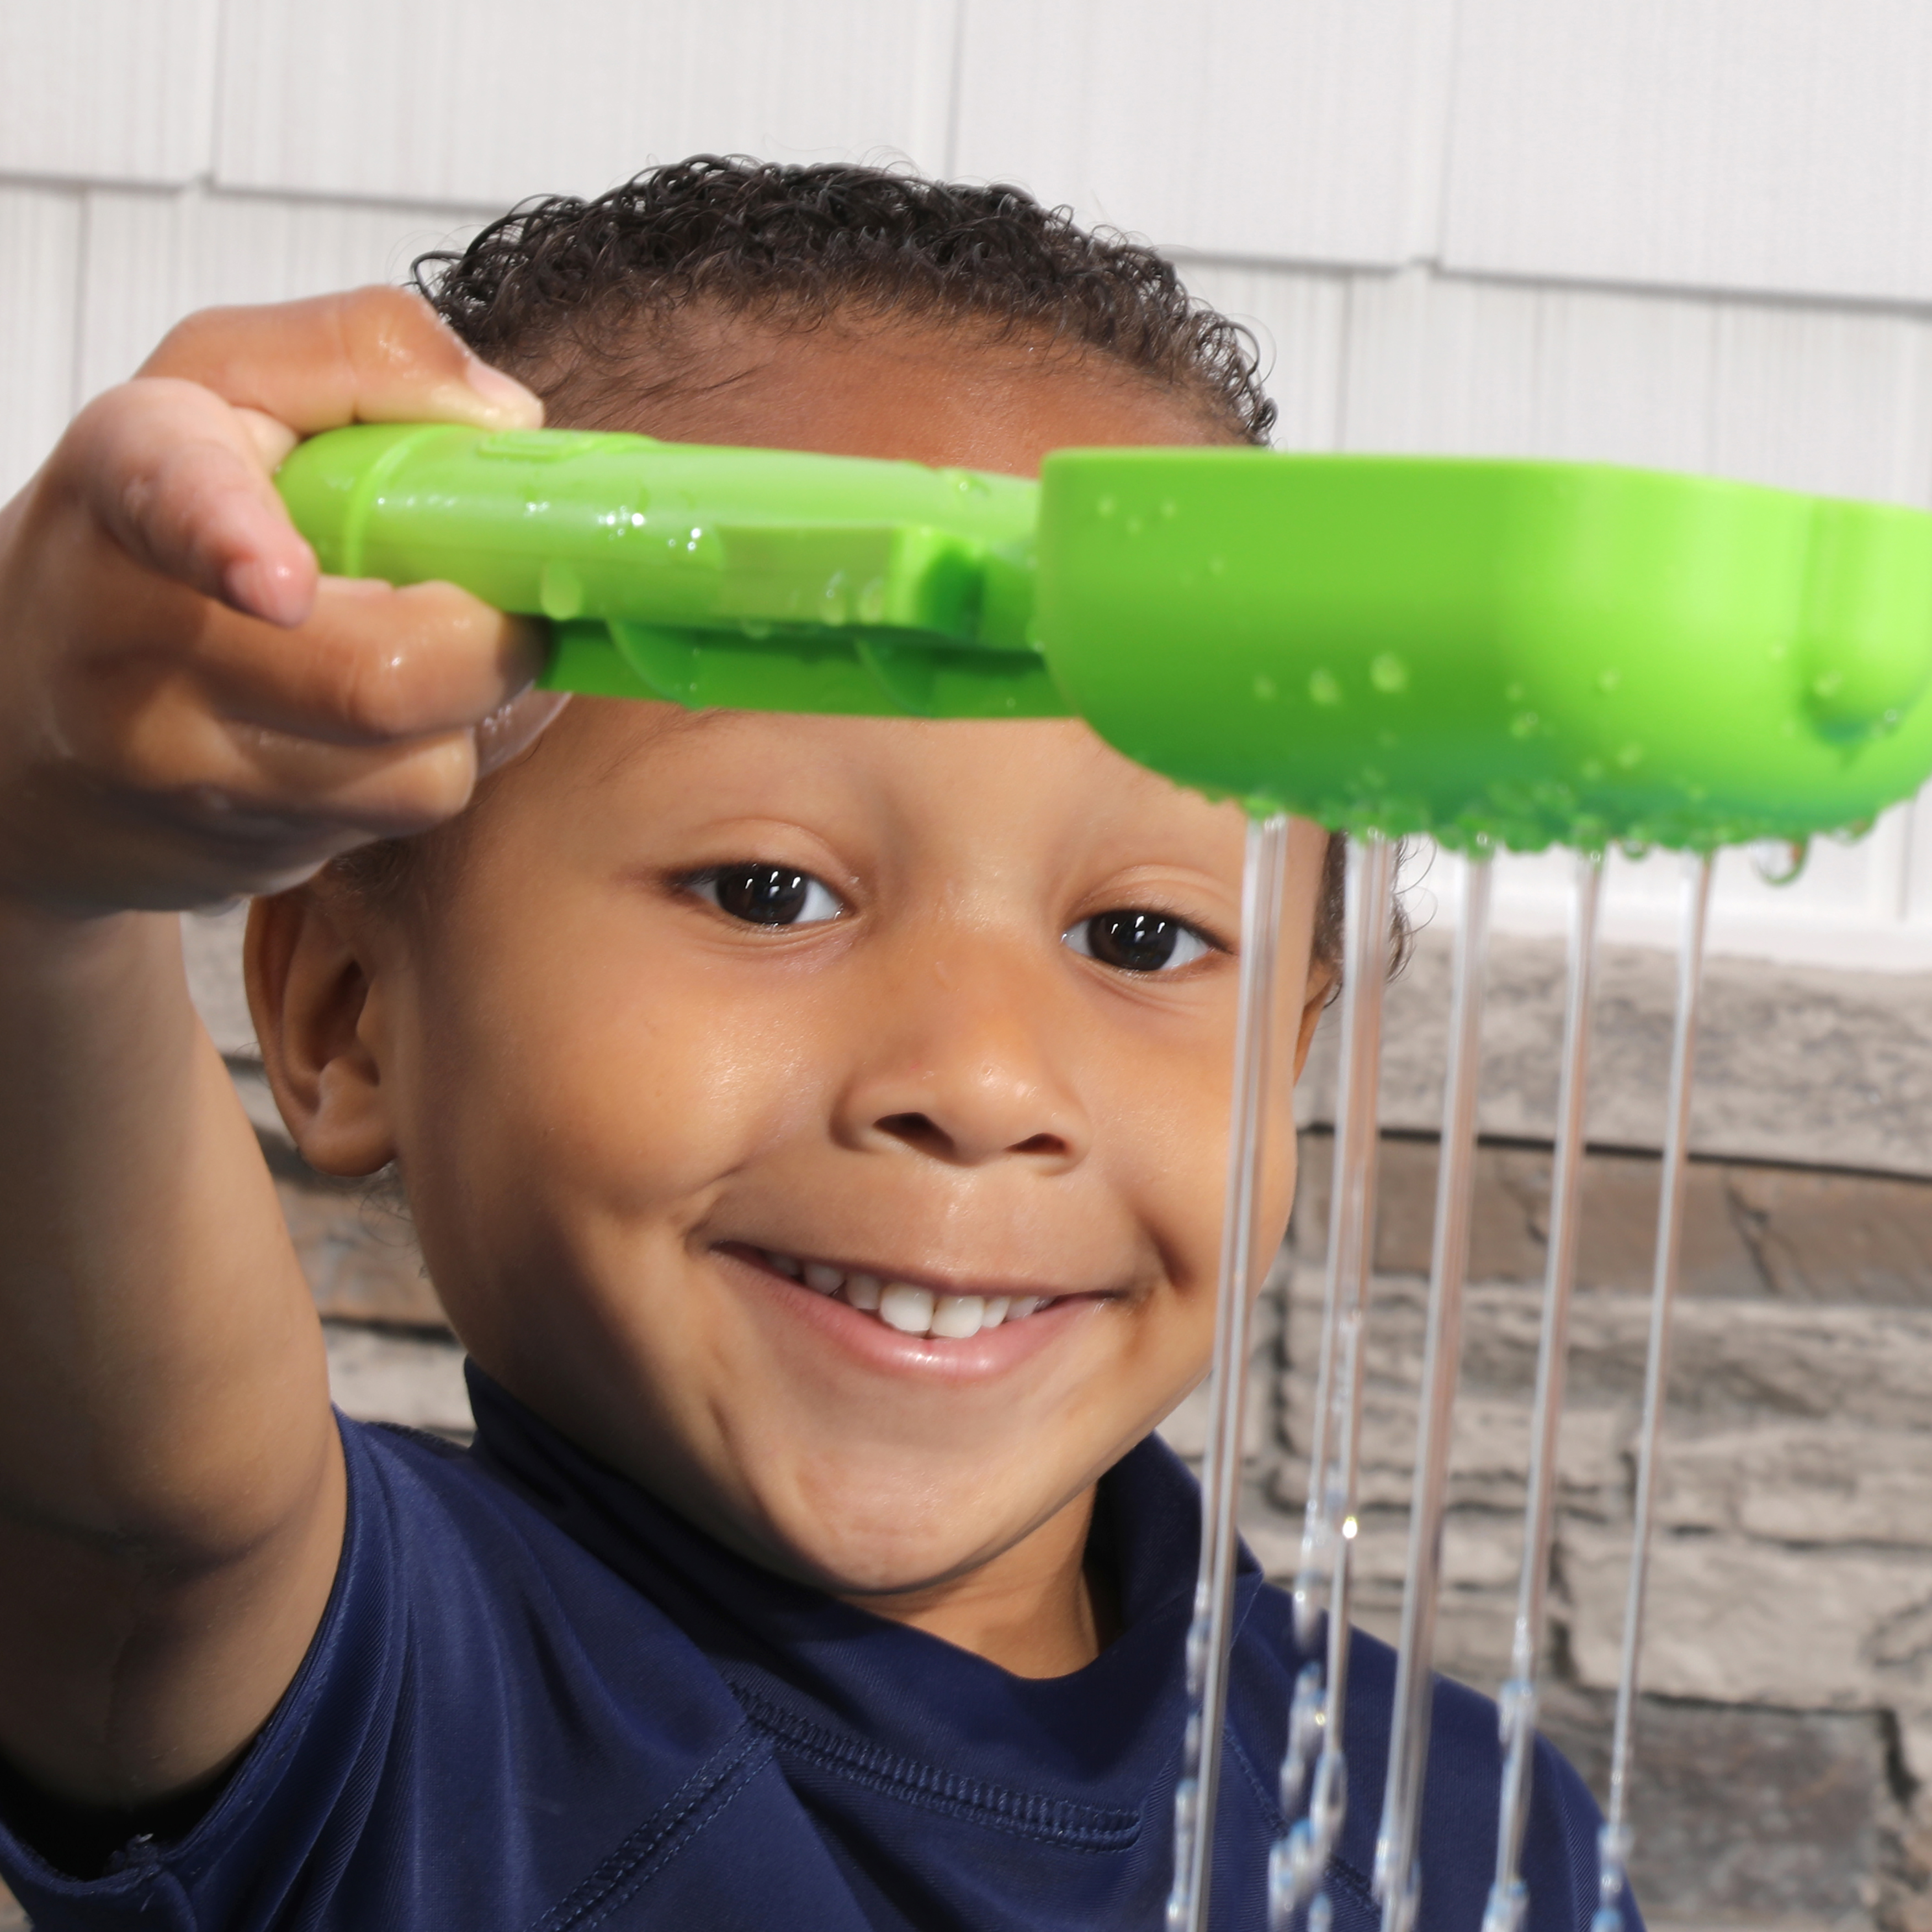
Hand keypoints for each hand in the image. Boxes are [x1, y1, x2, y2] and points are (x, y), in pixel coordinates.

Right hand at [0, 286, 563, 915]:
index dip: (234, 538)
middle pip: (372, 681)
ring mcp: (183, 764)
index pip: (173, 500)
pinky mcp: (245, 851)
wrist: (31, 719)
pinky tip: (393, 725)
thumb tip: (505, 417)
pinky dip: (440, 761)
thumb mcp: (227, 391)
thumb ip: (362, 354)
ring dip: (472, 714)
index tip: (279, 582)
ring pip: (417, 770)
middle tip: (498, 603)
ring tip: (425, 658)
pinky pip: (408, 816)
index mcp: (131, 479)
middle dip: (489, 644)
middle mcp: (137, 634)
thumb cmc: (158, 531)